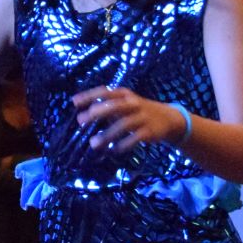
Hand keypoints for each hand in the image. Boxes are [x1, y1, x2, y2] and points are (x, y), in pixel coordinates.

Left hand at [72, 87, 186, 152]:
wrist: (168, 118)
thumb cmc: (137, 111)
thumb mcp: (123, 104)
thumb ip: (104, 108)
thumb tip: (81, 118)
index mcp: (124, 94)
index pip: (105, 91)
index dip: (89, 95)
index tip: (74, 102)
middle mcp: (133, 103)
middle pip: (114, 106)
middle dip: (97, 113)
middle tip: (81, 121)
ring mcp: (142, 117)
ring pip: (123, 125)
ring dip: (107, 134)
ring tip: (93, 144)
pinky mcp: (149, 131)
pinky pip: (135, 138)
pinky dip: (123, 144)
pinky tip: (113, 150)